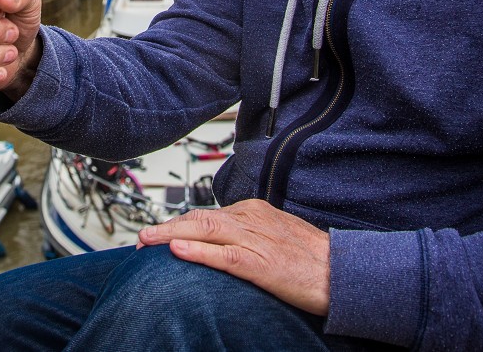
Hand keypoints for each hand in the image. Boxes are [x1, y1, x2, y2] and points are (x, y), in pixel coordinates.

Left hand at [137, 199, 331, 315]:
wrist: (342, 271)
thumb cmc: (310, 258)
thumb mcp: (273, 237)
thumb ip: (244, 236)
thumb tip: (216, 244)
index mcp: (252, 212)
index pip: (205, 214)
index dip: (176, 224)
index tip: (155, 234)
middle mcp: (250, 219)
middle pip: (198, 218)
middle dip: (165, 227)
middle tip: (140, 238)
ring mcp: (255, 240)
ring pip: (205, 231)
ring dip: (170, 235)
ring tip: (147, 240)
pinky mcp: (262, 264)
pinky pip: (224, 255)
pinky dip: (199, 252)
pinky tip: (178, 252)